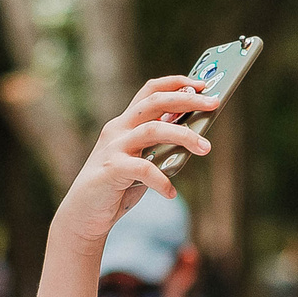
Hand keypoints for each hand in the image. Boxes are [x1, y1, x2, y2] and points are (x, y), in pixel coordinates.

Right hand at [52, 77, 215, 247]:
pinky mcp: (110, 169)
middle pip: (155, 103)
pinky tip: (171, 192)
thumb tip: (196, 138)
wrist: (83, 213)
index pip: (150, 92)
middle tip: (214, 104)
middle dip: (187, 100)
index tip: (201, 84)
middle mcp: (118, 129)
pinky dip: (161, 180)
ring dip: (184, 135)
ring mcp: (113, 148)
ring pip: (153, 129)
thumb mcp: (141, 160)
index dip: (176, 83)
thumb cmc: (118, 186)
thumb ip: (160, 147)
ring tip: (206, 148)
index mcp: (125, 123)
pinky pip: (143, 169)